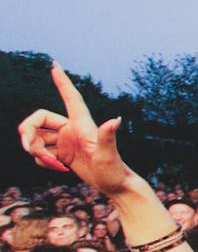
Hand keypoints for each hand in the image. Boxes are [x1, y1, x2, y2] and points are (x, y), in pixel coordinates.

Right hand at [17, 64, 134, 194]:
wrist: (117, 187)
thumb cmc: (116, 171)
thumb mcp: (109, 156)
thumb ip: (108, 138)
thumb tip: (115, 120)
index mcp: (82, 124)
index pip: (71, 97)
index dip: (62, 81)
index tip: (55, 63)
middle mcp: (72, 129)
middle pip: (38, 119)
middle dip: (27, 133)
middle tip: (29, 149)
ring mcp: (66, 141)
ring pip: (36, 138)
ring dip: (37, 152)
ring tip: (57, 166)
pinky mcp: (63, 153)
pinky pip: (41, 153)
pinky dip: (43, 161)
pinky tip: (61, 169)